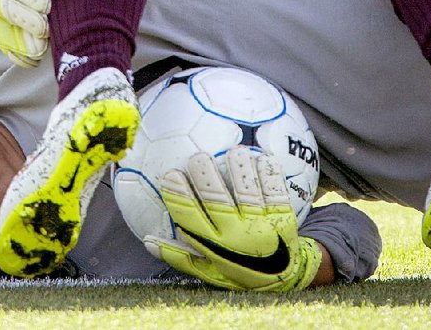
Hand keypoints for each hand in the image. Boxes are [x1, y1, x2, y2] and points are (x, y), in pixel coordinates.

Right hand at [143, 149, 321, 291]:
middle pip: (217, 201)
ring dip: (239, 170)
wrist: (283, 278)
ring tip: (233, 152)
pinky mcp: (283, 218)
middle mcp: (237, 236)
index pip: (190, 218)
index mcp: (214, 246)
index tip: (170, 175)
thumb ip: (179, 256)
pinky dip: (268, 174)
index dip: (178, 196)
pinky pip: (275, 192)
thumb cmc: (238, 270)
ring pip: (247, 192)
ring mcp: (261, 226)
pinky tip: (260, 158)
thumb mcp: (207, 271)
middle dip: (205, 177)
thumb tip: (148, 241)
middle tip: (197, 158)